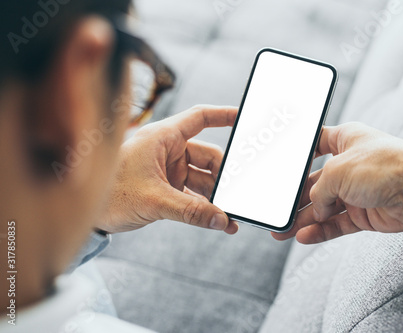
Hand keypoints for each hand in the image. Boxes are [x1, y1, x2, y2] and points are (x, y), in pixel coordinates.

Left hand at [99, 105, 238, 233]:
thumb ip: (190, 211)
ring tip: (229, 215)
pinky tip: (217, 220)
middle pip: (208, 155)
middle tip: (238, 193)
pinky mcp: (166, 187)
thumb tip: (222, 221)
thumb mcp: (153, 200)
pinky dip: (204, 206)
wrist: (85, 213)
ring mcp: (168, 169)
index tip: (245, 117)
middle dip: (224, 175)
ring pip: (203, 177)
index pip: (200, 118)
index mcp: (163, 137)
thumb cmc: (109, 193)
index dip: (224, 115)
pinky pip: (193, 193)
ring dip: (216, 196)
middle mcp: (168, 150)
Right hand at [273, 122, 402, 243]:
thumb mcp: (336, 171)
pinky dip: (320, 231)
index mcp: (345, 140)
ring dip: (303, 219)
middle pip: (315, 182)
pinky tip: (304, 236)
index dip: (300, 154)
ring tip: (283, 232)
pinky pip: (337, 223)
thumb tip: (315, 208)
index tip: (283, 166)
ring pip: (323, 207)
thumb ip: (318, 190)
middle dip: (295, 198)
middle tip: (279, 209)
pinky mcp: (364, 214)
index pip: (316, 143)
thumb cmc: (384, 166)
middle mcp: (350, 164)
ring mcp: (357, 190)